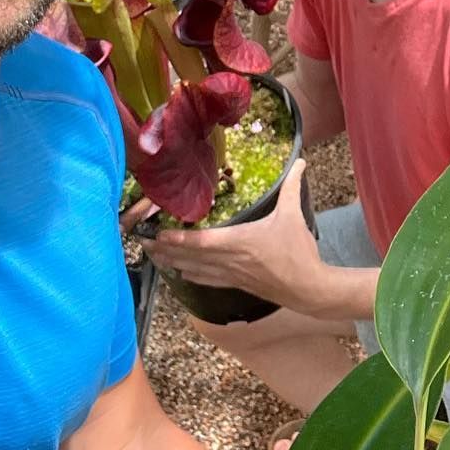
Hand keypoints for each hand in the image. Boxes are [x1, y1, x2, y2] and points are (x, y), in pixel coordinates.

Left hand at [142, 162, 326, 315]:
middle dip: (166, 251)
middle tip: (143, 245)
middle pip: (191, 257)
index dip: (179, 240)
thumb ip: (292, 186)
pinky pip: (209, 280)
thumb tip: (301, 161)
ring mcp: (232, 274)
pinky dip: (192, 276)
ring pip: (196, 269)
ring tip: (154, 258)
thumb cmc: (298, 251)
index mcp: (240, 241)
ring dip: (173, 263)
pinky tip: (182, 274)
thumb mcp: (294, 214)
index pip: (202, 241)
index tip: (158, 235)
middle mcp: (230, 260)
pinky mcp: (237, 284)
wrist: (307, 287)